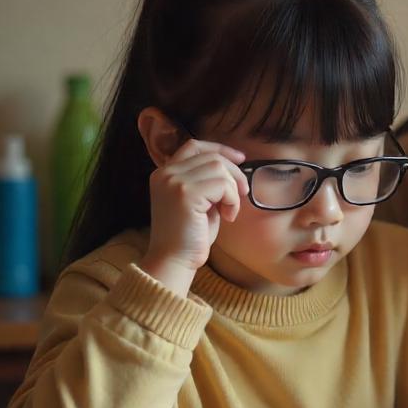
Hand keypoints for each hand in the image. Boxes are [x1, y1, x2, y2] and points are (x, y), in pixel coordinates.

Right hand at [138, 139, 246, 295]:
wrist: (174, 261)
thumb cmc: (189, 236)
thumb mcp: (199, 202)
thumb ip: (207, 182)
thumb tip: (233, 168)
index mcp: (164, 173)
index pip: (194, 145)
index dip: (220, 149)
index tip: (240, 159)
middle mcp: (165, 173)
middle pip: (211, 156)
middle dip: (234, 173)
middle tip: (243, 194)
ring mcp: (173, 181)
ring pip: (219, 168)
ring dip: (233, 189)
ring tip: (229, 210)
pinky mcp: (185, 193)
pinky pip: (222, 184)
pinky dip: (232, 199)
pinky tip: (228, 216)